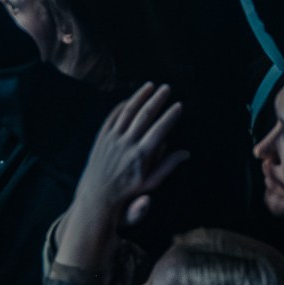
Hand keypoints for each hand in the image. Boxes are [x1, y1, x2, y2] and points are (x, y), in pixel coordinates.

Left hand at [72, 82, 190, 230]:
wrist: (96, 198)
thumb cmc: (127, 194)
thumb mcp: (150, 183)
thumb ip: (167, 166)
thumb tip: (186, 153)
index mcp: (140, 156)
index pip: (159, 130)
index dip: (170, 116)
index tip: (179, 105)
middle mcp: (126, 144)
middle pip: (144, 116)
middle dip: (157, 100)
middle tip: (167, 89)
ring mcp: (112, 140)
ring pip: (127, 112)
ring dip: (139, 97)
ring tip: (150, 86)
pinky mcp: (102, 139)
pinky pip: (112, 118)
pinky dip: (121, 106)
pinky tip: (129, 99)